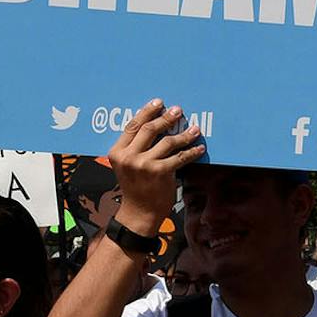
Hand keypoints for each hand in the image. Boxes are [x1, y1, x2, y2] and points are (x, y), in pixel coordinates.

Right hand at [107, 99, 203, 232]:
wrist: (139, 213)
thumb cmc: (135, 187)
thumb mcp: (126, 166)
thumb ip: (134, 148)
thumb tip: (155, 124)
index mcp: (117, 152)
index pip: (132, 126)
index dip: (146, 111)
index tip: (159, 103)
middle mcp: (128, 157)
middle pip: (149, 129)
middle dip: (165, 118)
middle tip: (178, 111)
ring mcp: (144, 165)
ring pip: (167, 142)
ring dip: (183, 134)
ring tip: (194, 129)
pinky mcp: (160, 173)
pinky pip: (179, 157)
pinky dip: (191, 152)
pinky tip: (199, 148)